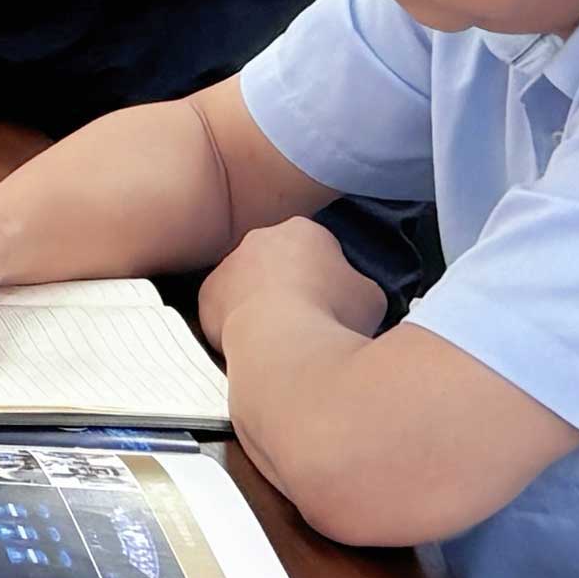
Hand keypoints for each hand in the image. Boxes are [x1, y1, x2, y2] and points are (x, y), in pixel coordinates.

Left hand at [199, 213, 381, 362]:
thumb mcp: (371, 298)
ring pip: (248, 285)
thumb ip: (359, 289)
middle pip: (279, 261)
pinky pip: (224, 311)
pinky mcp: (207, 297)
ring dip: (262, 306)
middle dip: (292, 286)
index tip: (334, 302)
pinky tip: (257, 347)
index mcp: (303, 230)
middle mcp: (259, 238)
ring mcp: (228, 266)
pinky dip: (238, 326)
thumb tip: (354, 299)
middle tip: (308, 320)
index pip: (318, 246)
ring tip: (283, 339)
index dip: (329, 278)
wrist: (286, 343)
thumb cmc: (332, 316)